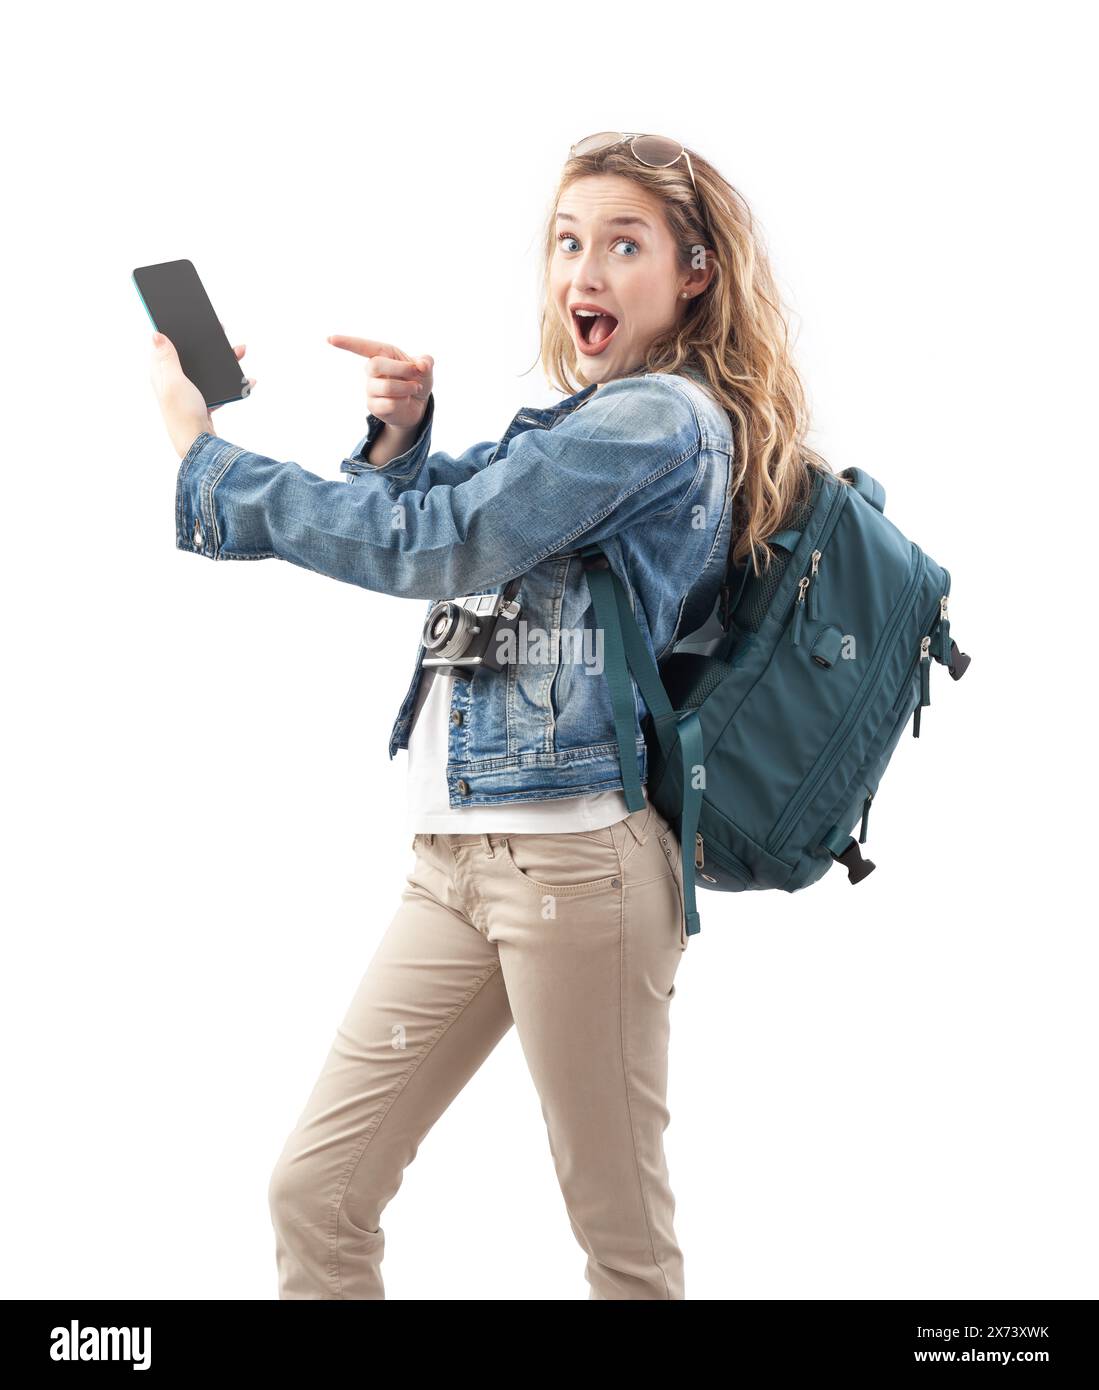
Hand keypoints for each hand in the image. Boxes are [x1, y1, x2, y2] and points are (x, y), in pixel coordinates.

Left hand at [149, 326, 256, 459]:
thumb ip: (166, 358)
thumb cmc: (183, 415)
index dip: (176, 330)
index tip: (188, 317)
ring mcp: (189, 392)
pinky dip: (233, 382)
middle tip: (221, 332)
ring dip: (225, 360)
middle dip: (208, 344)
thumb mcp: (174, 382)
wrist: (201, 447)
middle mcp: (174, 381)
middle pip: (191, 354)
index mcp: (161, 373)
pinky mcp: (203, 402)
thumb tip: (156, 334)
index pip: (166, 344)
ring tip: (240, 352)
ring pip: (208, 368)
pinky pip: (220, 386)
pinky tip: (247, 381)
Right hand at [327, 335, 432, 433]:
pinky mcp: (373, 406)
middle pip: (375, 365)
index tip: (330, 339)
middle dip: (401, 368)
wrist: (418, 405)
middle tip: (416, 372)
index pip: (362, 347)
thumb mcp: (425, 368)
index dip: (347, 343)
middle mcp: (372, 371)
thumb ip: (426, 361)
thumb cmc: (417, 380)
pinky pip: (389, 404)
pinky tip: (404, 402)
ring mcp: (370, 389)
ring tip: (415, 389)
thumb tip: (422, 364)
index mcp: (382, 355)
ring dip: (406, 388)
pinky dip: (403, 403)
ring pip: (386, 387)